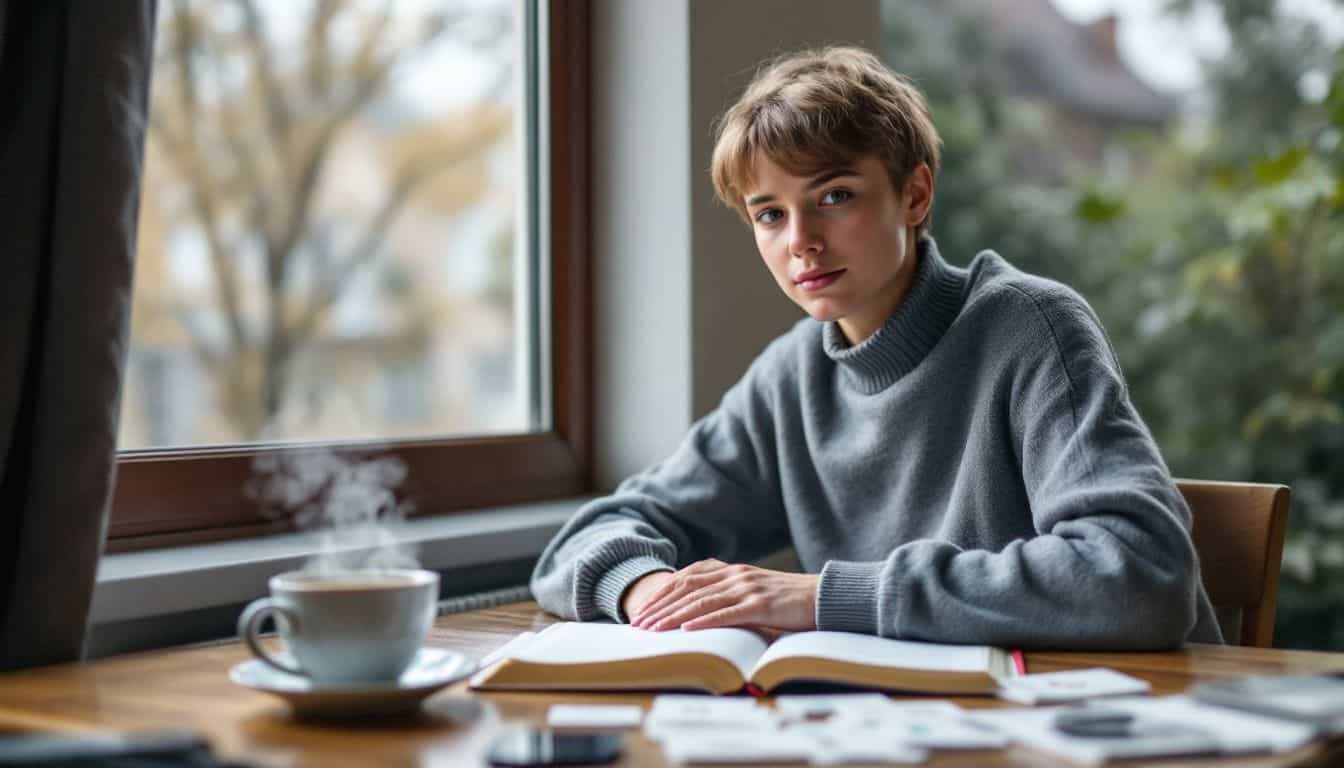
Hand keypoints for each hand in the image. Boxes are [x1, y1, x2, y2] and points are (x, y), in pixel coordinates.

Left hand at [629, 559, 818, 631]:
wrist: (823, 596)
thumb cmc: (786, 600)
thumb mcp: (752, 592)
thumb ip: (727, 595)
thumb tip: (697, 614)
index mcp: (730, 570)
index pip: (686, 578)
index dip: (661, 594)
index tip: (642, 611)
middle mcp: (735, 575)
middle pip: (687, 589)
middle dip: (659, 607)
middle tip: (638, 624)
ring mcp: (747, 588)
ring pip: (701, 601)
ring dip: (673, 617)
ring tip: (653, 630)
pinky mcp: (761, 605)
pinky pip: (727, 613)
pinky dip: (704, 622)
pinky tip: (686, 631)